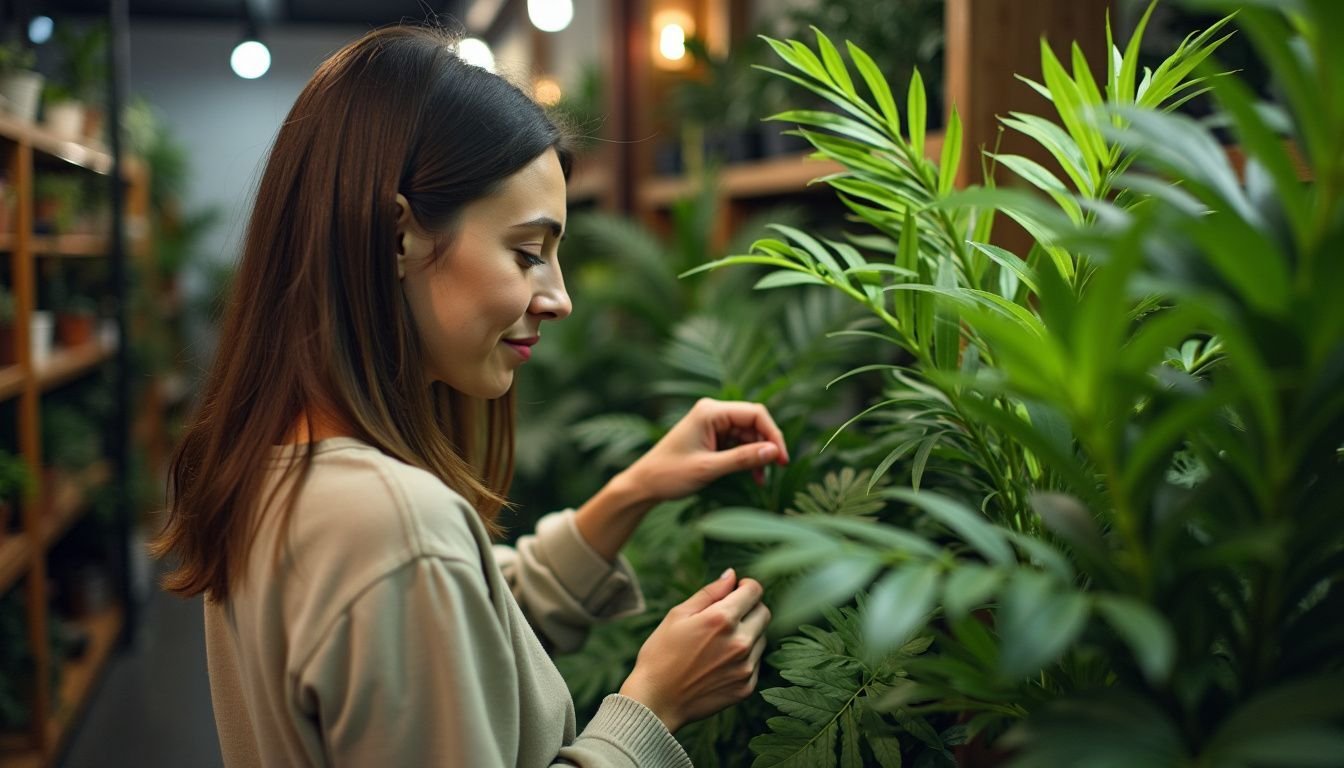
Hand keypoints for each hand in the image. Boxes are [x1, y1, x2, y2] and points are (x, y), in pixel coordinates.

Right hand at [619, 569, 770, 732]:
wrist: (656, 700)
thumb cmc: (661, 654)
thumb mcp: (678, 615)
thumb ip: (710, 592)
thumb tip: (732, 575)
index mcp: (722, 619)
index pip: (755, 591)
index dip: (746, 586)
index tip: (736, 591)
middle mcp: (740, 642)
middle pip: (764, 613)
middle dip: (750, 608)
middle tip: (727, 616)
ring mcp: (746, 667)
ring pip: (762, 638)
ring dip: (748, 633)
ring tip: (719, 643)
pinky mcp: (747, 687)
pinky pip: (756, 662)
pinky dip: (744, 657)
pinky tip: (720, 662)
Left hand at [622, 398, 789, 502]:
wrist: (644, 484)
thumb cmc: (669, 474)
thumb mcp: (708, 468)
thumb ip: (742, 459)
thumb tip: (774, 452)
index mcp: (710, 412)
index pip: (755, 414)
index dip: (773, 434)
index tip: (782, 459)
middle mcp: (713, 413)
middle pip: (754, 423)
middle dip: (766, 446)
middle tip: (777, 470)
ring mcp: (712, 425)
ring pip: (748, 435)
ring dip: (758, 455)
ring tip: (761, 479)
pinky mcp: (712, 437)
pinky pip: (739, 444)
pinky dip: (747, 458)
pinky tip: (754, 476)